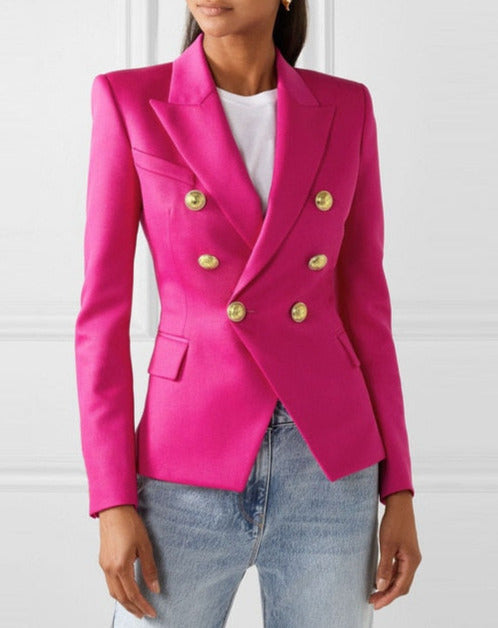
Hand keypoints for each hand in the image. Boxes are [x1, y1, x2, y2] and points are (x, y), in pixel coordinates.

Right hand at [98, 505, 160, 619]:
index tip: (152, 612)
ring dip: (124, 602)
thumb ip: (149, 569)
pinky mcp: (103, 560)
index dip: (143, 605)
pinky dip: (118, 591)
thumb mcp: (145, 545)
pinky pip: (109, 583)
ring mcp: (104, 565)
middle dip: (133, 608)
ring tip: (135, 607)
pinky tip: (126, 590)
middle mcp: (109, 569)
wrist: (114, 509)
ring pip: (113, 592)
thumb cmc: (129, 523)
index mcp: (121, 566)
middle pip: (121, 597)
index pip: (133, 594)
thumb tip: (155, 588)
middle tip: (144, 614)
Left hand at [369, 491, 421, 609]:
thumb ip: (384, 567)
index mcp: (412, 561)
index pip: (400, 587)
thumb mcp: (387, 544)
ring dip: (389, 586)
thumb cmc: (394, 522)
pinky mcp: (406, 551)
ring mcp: (411, 556)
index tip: (375, 604)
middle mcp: (414, 561)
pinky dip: (390, 577)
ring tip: (374, 593)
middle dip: (388, 595)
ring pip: (401, 578)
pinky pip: (399, 570)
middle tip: (373, 600)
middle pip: (402, 585)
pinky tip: (380, 578)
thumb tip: (380, 586)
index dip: (388, 597)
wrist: (400, 504)